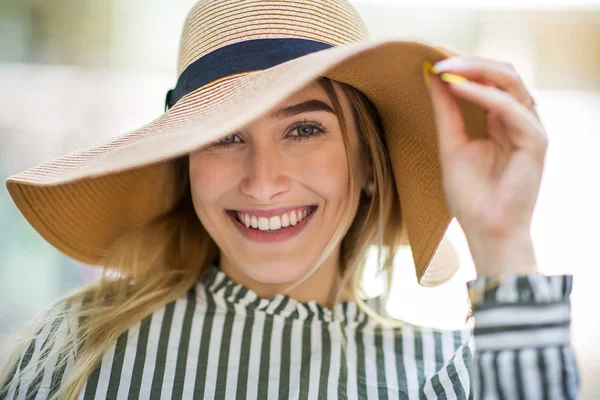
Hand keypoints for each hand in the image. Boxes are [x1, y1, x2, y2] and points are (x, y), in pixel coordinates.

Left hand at [425, 47, 544, 275]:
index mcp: (501, 120)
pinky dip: (484, 94)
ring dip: (476, 70)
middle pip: (502, 74)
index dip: (463, 64)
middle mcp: (518, 119)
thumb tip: (431, 75)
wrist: (486, 229)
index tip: (433, 55)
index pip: (488, 79)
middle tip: (438, 55)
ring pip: (510, 82)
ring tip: (444, 67)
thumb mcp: (450, 144)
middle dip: (469, 61)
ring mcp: (530, 128)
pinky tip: (459, 88)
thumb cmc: (470, 195)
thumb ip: (445, 111)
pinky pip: (511, 107)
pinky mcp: (536, 140)